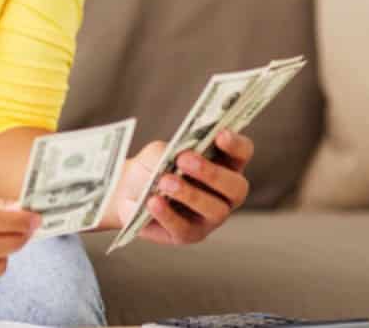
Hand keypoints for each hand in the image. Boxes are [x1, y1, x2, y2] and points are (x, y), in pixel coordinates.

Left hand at [108, 129, 253, 244]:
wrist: (125, 190)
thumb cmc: (151, 166)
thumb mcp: (158, 152)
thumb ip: (169, 153)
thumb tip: (173, 160)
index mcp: (224, 164)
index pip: (242, 153)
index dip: (235, 145)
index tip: (220, 134)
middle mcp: (225, 193)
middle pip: (236, 187)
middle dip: (212, 173)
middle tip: (184, 159)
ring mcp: (210, 217)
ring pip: (215, 210)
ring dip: (190, 194)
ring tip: (165, 181)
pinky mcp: (189, 234)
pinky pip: (184, 228)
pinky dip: (167, 214)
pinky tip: (153, 202)